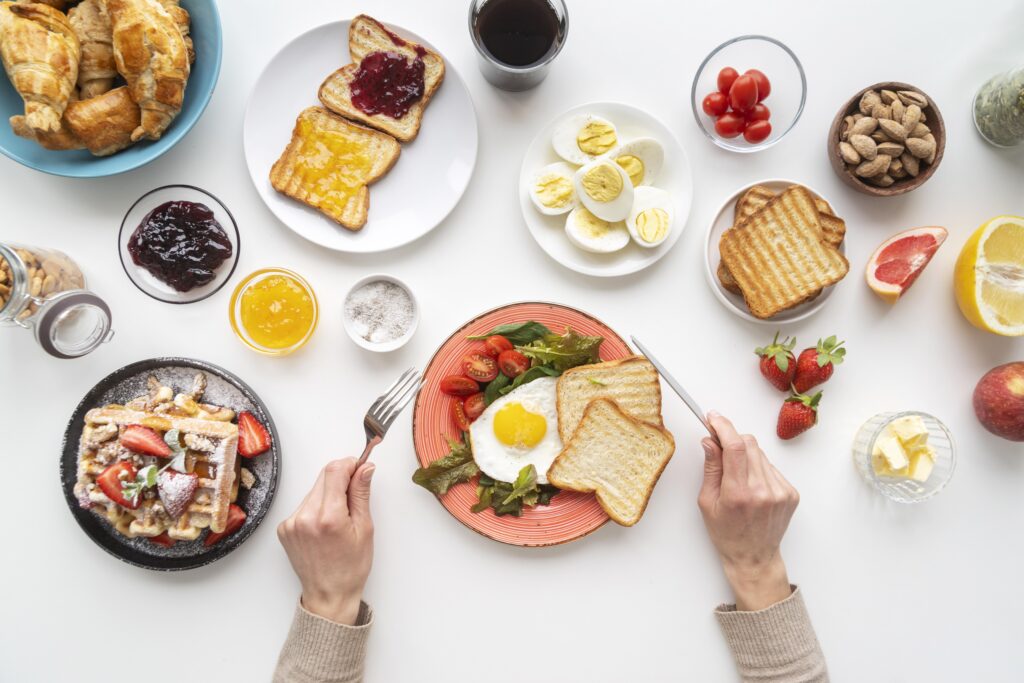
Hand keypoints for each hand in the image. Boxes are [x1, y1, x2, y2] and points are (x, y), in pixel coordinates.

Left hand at [277, 458, 374, 624]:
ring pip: (314, 490)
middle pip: (323, 478)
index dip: (349, 464)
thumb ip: (361, 494)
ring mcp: (291, 523)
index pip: (335, 471)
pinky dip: (316, 507)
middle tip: (354, 494)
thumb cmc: (350, 568)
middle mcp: (305, 517)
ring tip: (340, 517)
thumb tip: (364, 468)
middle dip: (341, 478)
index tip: (359, 467)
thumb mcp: (365, 529)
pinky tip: (325, 526)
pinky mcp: (284, 528)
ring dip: (329, 494)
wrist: (328, 595)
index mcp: (328, 517)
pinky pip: (304, 505)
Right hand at [698, 412, 798, 610]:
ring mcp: (780, 492)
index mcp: (738, 494)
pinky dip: (758, 468)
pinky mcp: (791, 493)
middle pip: (749, 444)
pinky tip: (752, 486)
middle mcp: (763, 491)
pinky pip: (771, 466)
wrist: (754, 557)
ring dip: (746, 455)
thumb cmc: (726, 533)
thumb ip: (711, 467)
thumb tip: (710, 440)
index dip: (723, 426)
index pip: (735, 447)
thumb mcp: (707, 502)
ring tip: (737, 477)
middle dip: (732, 439)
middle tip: (720, 447)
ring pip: (760, 453)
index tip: (713, 417)